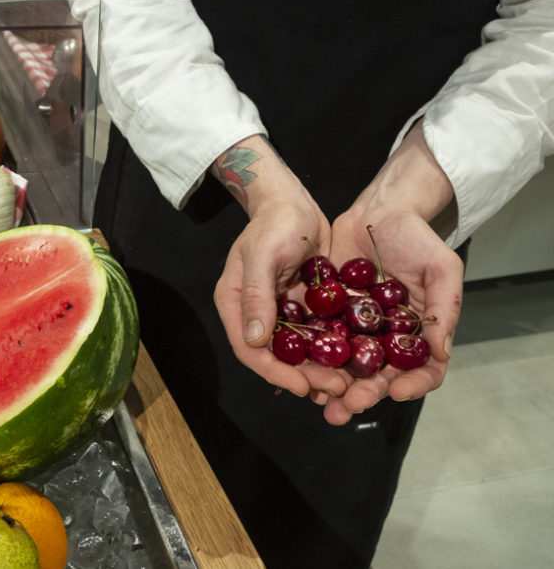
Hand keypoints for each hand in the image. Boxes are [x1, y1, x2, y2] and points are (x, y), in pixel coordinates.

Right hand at [211, 136, 345, 398]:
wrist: (295, 203)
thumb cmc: (274, 223)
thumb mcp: (263, 255)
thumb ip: (257, 295)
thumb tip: (253, 339)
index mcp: (235, 305)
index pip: (249, 350)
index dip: (275, 372)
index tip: (302, 386)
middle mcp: (256, 315)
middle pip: (276, 358)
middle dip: (305, 376)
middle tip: (336, 389)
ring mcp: (281, 314)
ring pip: (299, 352)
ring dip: (322, 370)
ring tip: (349, 385)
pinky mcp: (304, 309)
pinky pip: (318, 335)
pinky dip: (334, 350)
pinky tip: (357, 362)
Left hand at [319, 121, 462, 424]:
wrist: (378, 212)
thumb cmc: (418, 239)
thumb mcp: (442, 268)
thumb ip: (444, 309)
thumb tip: (441, 353)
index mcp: (419, 334)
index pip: (422, 371)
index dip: (412, 386)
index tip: (396, 391)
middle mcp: (386, 339)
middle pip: (378, 377)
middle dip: (363, 395)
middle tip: (348, 406)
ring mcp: (356, 329)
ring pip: (344, 367)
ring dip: (332, 385)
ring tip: (321, 399)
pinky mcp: (328, 316)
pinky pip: (317, 341)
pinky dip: (309, 357)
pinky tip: (298, 368)